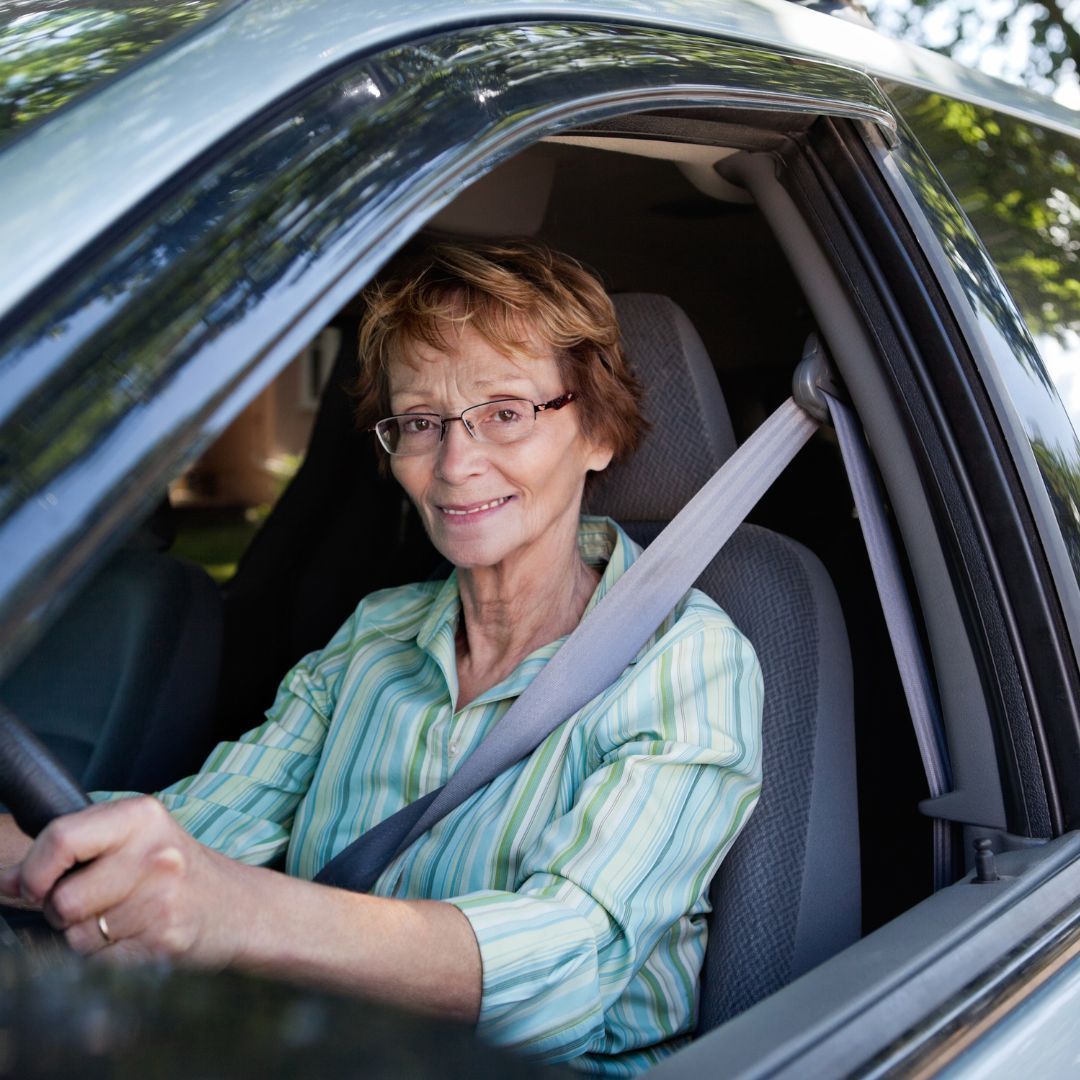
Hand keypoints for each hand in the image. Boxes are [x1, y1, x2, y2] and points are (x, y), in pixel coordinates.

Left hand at [0, 796, 247, 964]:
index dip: (35, 871)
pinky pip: (100, 963)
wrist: (237, 906)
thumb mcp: (130, 840)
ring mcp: (163, 899)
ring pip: (77, 937)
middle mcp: (155, 853)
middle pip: (62, 900)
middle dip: (64, 912)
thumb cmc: (175, 870)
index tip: (37, 885)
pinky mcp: (164, 941)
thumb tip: (4, 880)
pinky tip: (138, 938)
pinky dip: (109, 959)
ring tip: (125, 918)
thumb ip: (68, 851)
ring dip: (88, 937)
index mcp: (141, 815)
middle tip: (98, 901)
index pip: (60, 839)